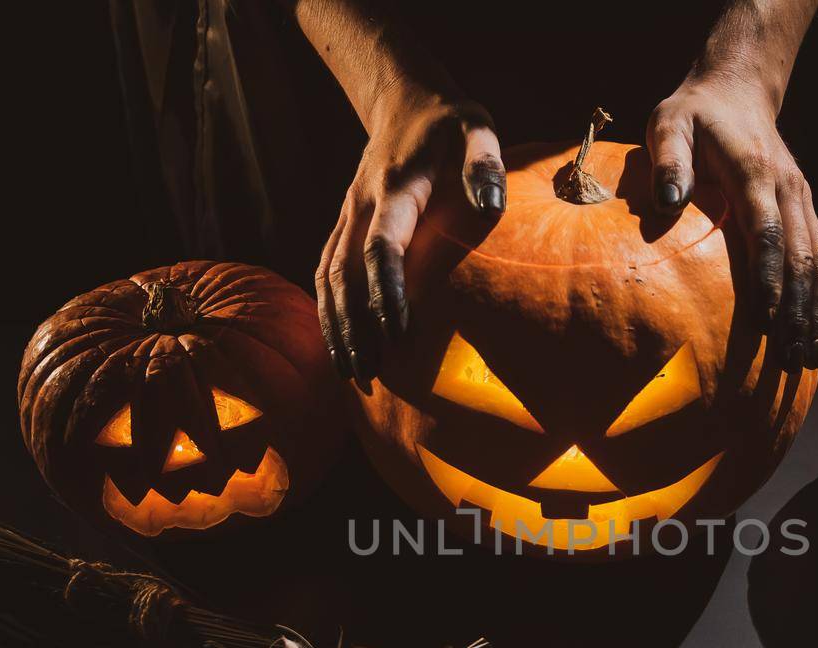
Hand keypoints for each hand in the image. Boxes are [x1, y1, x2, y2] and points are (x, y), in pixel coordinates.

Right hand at [316, 90, 505, 386]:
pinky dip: (328, 312)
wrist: (404, 102)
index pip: (383, 250)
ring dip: (336, 328)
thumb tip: (491, 204)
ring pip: (328, 279)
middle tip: (369, 375)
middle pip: (346, 276)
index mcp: (395, 190)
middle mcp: (361, 208)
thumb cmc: (451, 124)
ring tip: (352, 374)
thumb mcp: (477, 130)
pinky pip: (325, 273)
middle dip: (355, 327)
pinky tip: (339, 346)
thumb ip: (484, 164)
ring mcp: (346, 217)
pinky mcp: (343, 226)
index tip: (398, 336)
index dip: (387, 295)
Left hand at [647, 73, 817, 370]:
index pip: (768, 233)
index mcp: (756, 174)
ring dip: (816, 312)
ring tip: (804, 360)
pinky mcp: (806, 210)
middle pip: (803, 258)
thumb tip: (668, 203)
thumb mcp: (668, 124)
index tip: (763, 322)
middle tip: (787, 361)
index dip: (769, 279)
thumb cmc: (693, 115)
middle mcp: (789, 190)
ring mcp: (803, 200)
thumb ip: (668, 160)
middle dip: (798, 312)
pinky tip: (812, 332)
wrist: (737, 90)